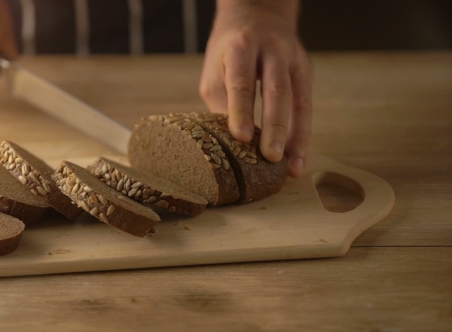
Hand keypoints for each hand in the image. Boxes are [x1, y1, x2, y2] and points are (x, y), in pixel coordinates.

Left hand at [200, 0, 312, 176]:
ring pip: (300, 100)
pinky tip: (298, 157)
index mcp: (242, 47)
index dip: (241, 110)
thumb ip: (221, 100)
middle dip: (275, 127)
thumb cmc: (229, 51)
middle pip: (277, 91)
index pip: (242, 82)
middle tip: (271, 157)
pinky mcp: (306, 72)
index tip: (240, 137)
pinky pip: (306, 105)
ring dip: (298, 137)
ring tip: (293, 168)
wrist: (258, 15)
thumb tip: (228, 143)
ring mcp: (294, 60)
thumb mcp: (215, 68)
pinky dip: (303, 133)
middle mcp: (272, 50)